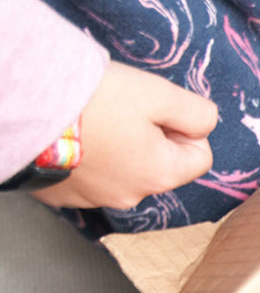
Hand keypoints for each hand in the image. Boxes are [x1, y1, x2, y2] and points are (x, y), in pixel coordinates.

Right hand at [31, 62, 217, 210]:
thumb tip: (205, 124)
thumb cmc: (91, 99)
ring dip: (116, 145)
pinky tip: (70, 133)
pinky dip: (85, 155)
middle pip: (159, 163)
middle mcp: (129, 196)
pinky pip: (87, 174)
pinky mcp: (59, 194)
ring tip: (91, 119)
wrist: (20, 106)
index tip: (157, 109)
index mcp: (159, 176)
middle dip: (149, 135)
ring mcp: (91, 199)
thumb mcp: (158, 94)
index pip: (200, 157)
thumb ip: (196, 112)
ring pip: (122, 168)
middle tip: (121, 109)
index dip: (185, 128)